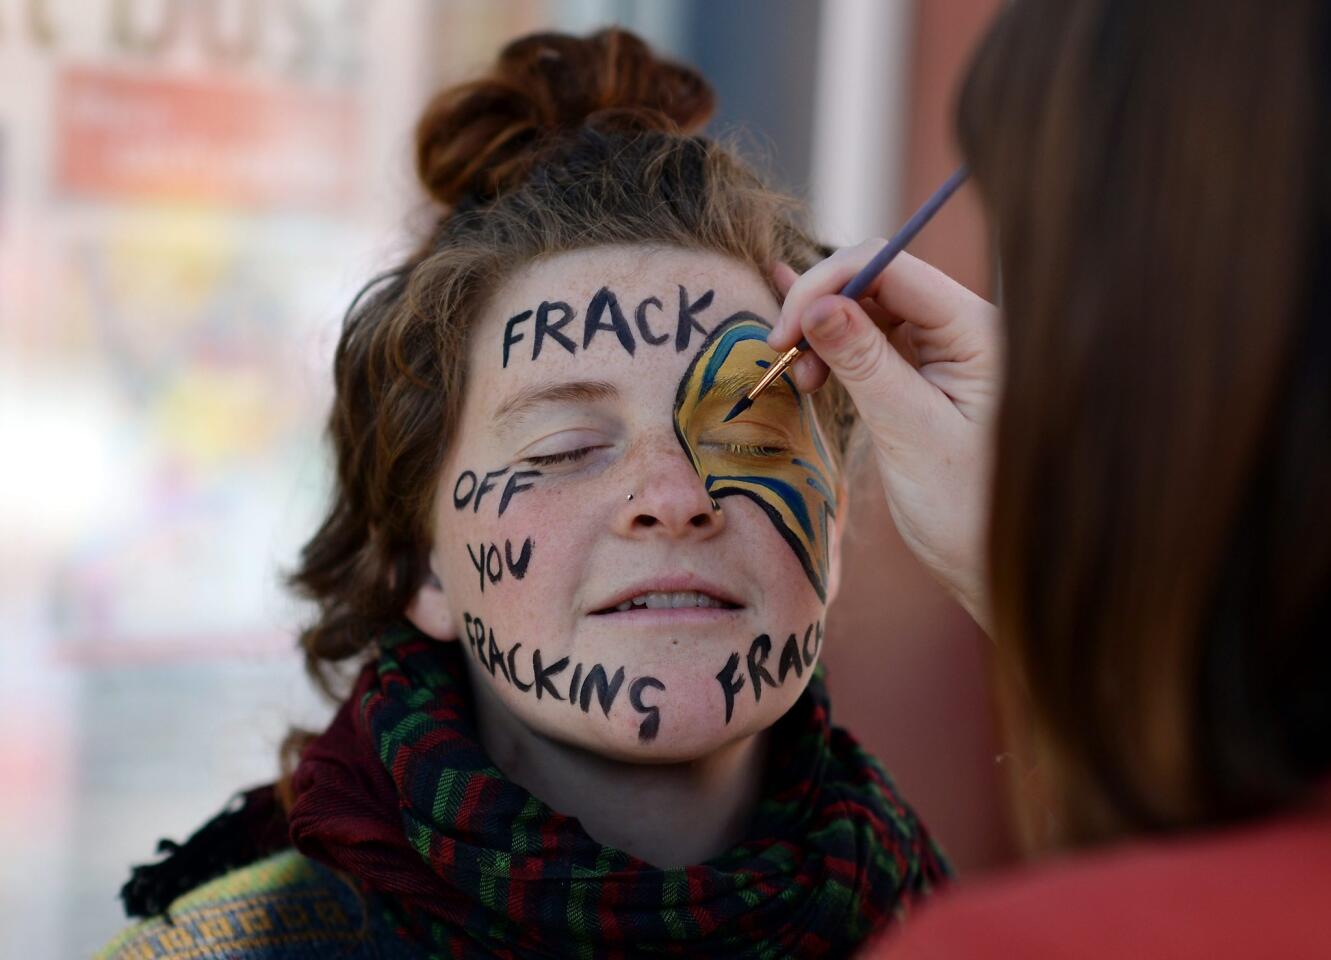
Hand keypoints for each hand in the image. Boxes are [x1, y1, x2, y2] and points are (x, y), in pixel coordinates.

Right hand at [770, 243, 1000, 629]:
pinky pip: (880, 340)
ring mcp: (951, 350)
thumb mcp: (910, 435)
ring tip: (804, 380)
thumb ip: (865, 363)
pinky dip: (841, 350)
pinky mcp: (933, 373)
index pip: (891, 266)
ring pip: (874, 307)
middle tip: (781, 357)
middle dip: (822, 307)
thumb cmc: (970, 513)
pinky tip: (811, 361)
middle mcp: (968, 328)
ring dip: (827, 331)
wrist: (1001, 567)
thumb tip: (816, 303)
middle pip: (880, 278)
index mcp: (979, 332)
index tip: (782, 336)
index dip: (825, 286)